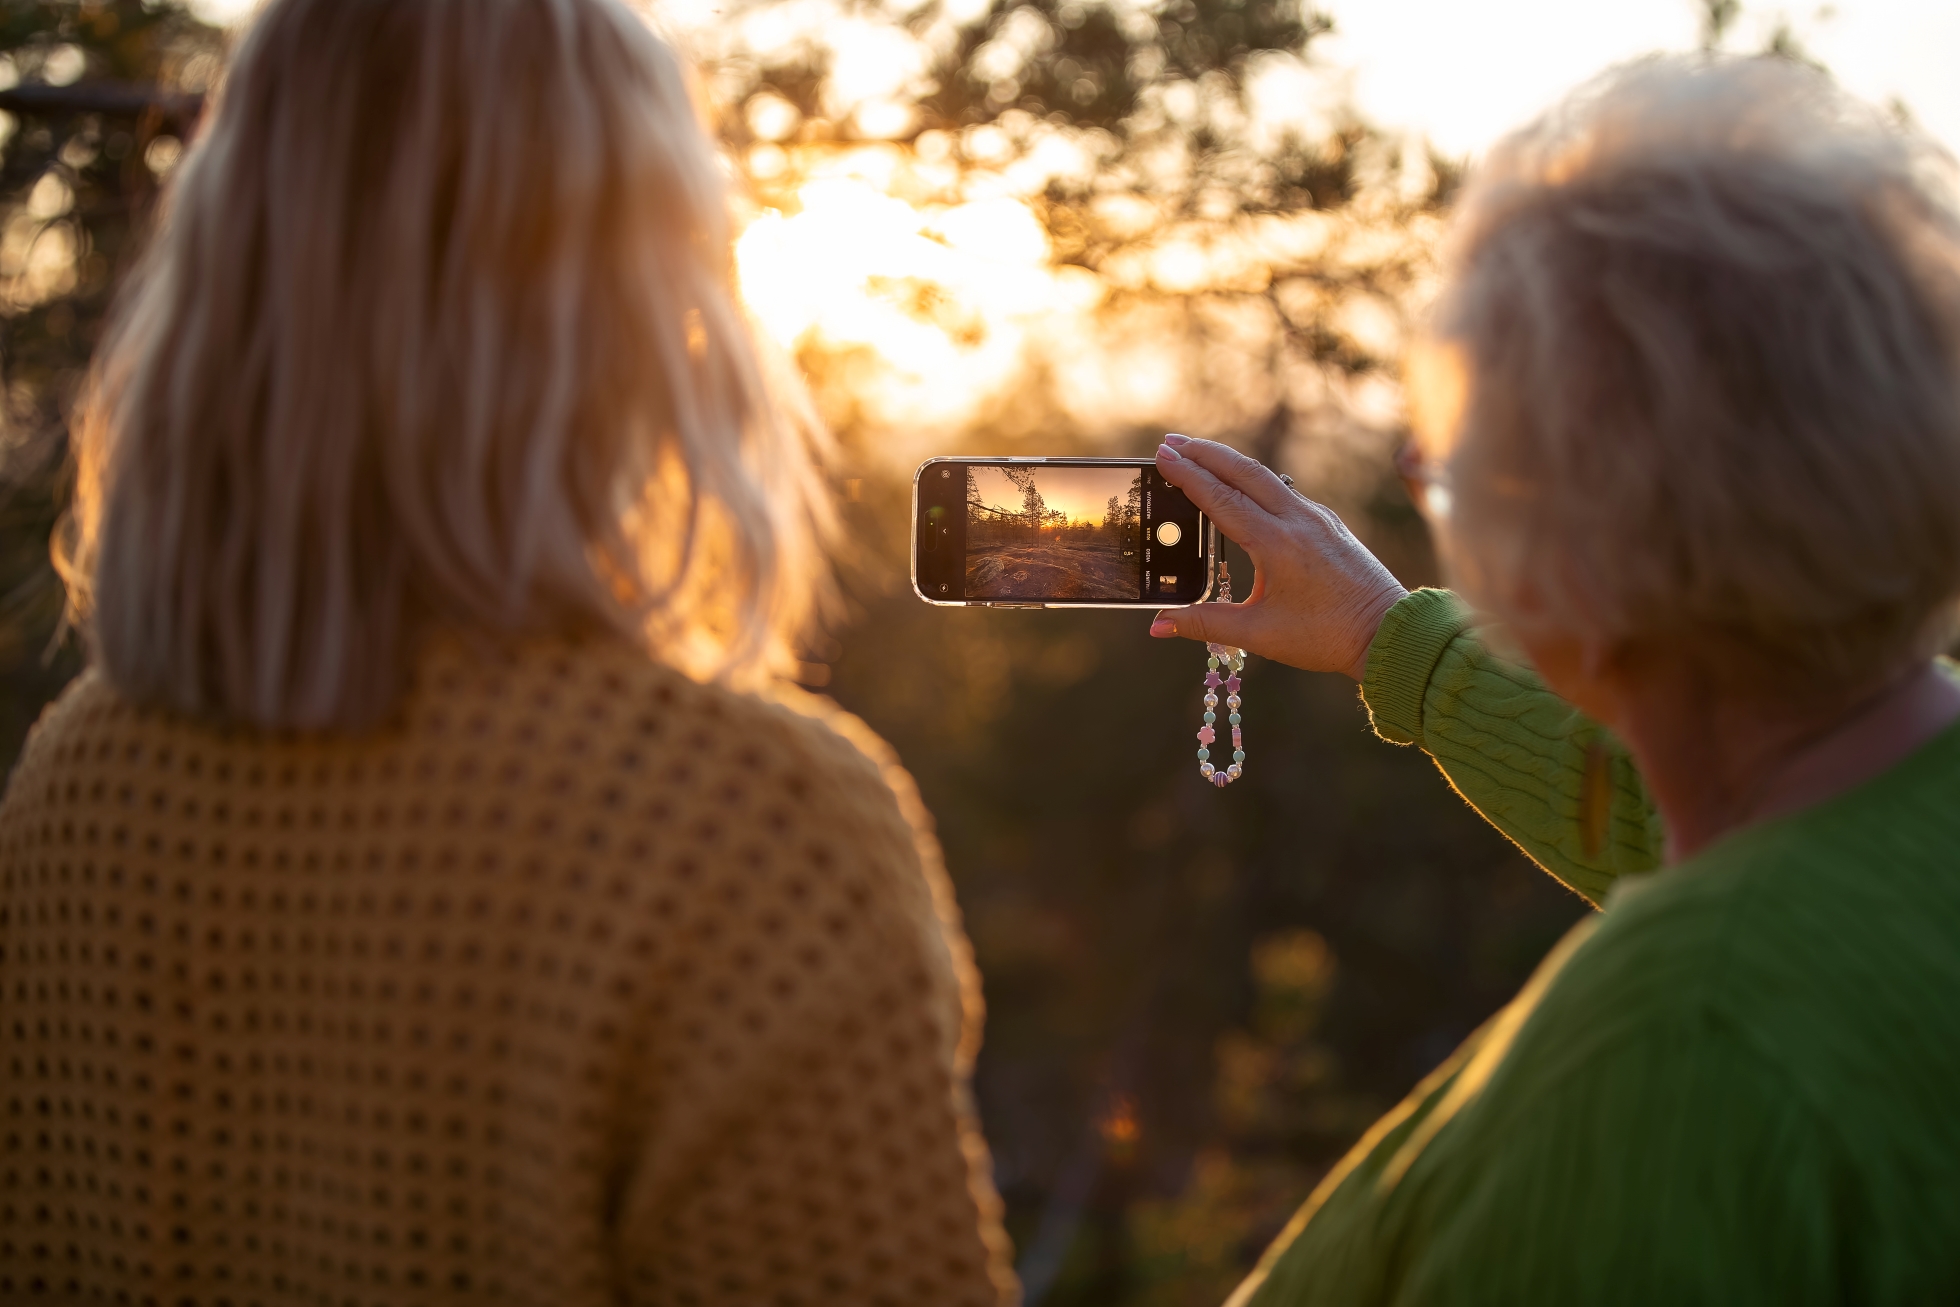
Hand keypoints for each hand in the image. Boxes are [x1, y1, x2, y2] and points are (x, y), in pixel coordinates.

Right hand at [1148, 435, 1408, 680]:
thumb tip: (1158, 626)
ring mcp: (1316, 516)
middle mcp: (1298, 520)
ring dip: (1229, 462)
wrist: (1388, 631)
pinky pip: (1283, 490)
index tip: (1161, 456)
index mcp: (1277, 544)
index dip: (1188, 476)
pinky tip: (1240, 485)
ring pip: (1265, 477)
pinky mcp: (1328, 522)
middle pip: (1243, 471)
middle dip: (1204, 453)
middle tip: (1169, 443)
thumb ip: (1205, 624)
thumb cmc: (1326, 636)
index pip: (1222, 499)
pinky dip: (1254, 480)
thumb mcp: (1259, 633)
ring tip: (1198, 454)